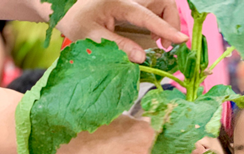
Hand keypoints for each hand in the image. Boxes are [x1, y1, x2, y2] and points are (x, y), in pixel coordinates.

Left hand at [53, 0, 186, 62]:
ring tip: (161, 43)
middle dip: (170, 24)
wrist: (61, 8)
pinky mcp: (131, 10)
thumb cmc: (74, 20)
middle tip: (167, 46)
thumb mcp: (92, 36)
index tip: (182, 40)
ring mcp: (131, 3)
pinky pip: (151, 15)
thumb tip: (142, 58)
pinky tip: (153, 38)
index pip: (148, 17)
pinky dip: (158, 26)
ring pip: (159, 10)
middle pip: (161, 6)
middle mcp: (129, 0)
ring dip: (165, 25)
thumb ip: (118, 46)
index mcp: (120, 3)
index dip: (166, 29)